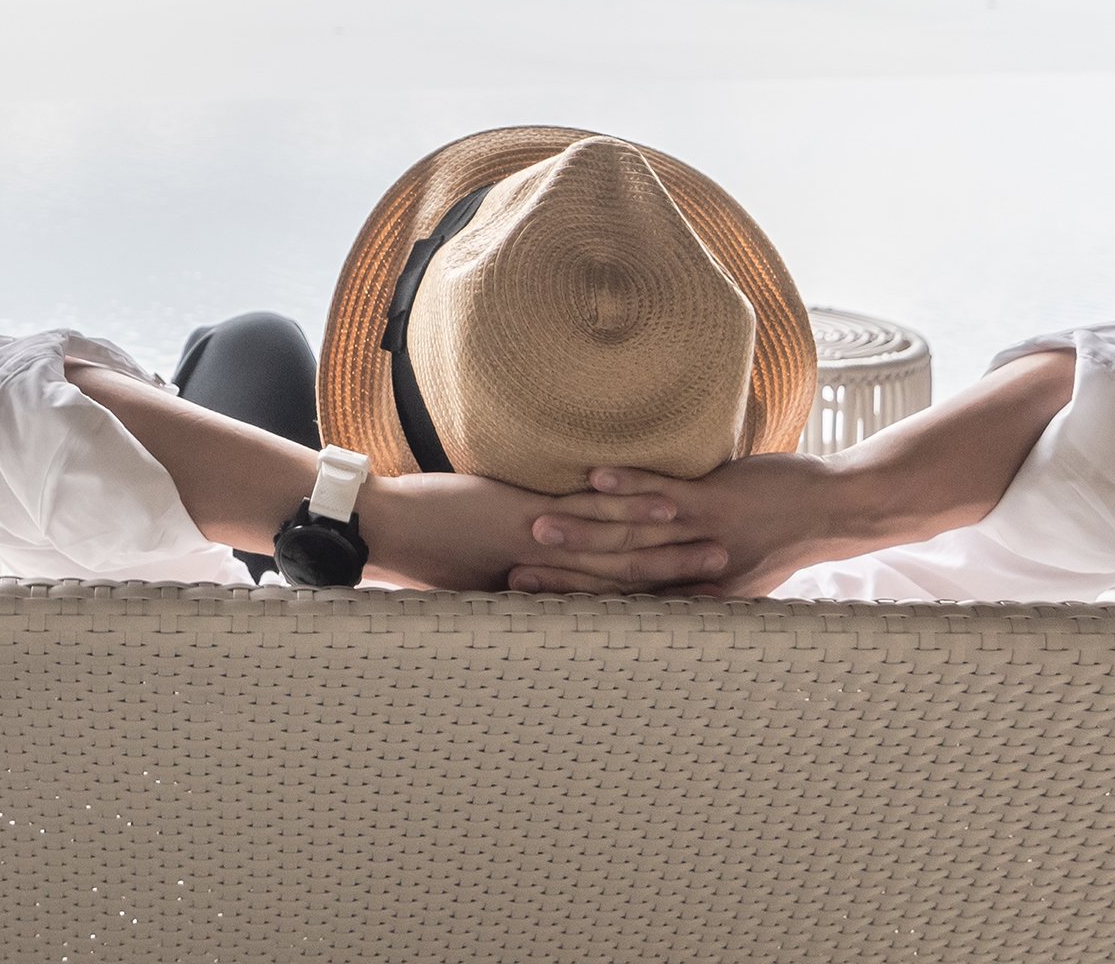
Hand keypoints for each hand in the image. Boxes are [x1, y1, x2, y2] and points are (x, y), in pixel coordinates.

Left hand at [361, 472, 727, 592]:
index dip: (656, 608)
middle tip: (733, 584)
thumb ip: (510, 586)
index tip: (701, 611)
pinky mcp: (528, 515)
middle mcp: (548, 575)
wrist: (381, 529)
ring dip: (672, 551)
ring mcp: (542, 545)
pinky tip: (668, 504)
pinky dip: (631, 509)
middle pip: (626, 584)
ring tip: (718, 549)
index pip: (608, 604)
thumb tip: (525, 588)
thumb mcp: (474, 582)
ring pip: (619, 551)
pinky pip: (591, 513)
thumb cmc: (419, 555)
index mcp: (538, 594)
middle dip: (680, 583)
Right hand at [514, 454, 847, 596]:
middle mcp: (695, 573)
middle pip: (617, 577)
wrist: (835, 510)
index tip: (532, 607)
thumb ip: (693, 581)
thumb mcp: (736, 575)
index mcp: (697, 596)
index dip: (577, 607)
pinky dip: (629, 482)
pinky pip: (665, 491)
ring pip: (633, 535)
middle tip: (511, 574)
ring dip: (581, 529)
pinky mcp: (718, 499)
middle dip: (563, 576)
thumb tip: (653, 587)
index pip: (625, 605)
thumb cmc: (781, 537)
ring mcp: (705, 534)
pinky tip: (594, 473)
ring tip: (535, 525)